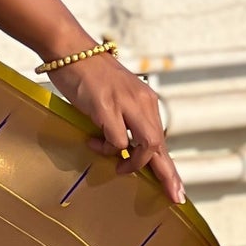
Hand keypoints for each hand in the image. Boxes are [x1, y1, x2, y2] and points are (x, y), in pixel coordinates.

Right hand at [49, 52, 185, 206]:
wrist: (69, 49)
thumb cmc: (87, 74)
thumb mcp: (114, 96)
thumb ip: (124, 117)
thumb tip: (124, 147)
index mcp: (145, 100)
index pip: (161, 138)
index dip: (169, 166)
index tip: (176, 188)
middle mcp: (142, 101)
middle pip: (160, 145)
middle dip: (167, 174)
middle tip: (174, 196)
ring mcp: (126, 103)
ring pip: (146, 145)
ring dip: (133, 163)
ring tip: (117, 167)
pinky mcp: (107, 106)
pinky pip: (117, 141)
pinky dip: (106, 149)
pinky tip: (92, 142)